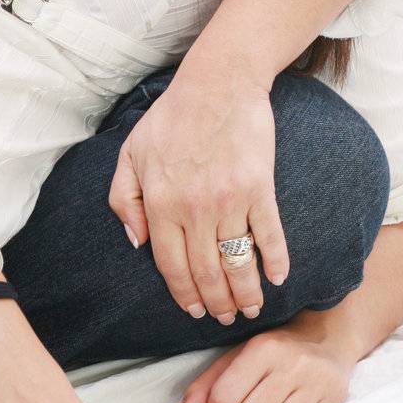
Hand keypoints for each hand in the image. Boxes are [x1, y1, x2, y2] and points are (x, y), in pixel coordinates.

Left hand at [108, 68, 288, 326]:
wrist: (218, 83)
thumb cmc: (172, 117)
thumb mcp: (130, 153)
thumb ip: (124, 199)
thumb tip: (136, 242)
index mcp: (160, 202)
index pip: (170, 265)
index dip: (183, 293)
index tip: (192, 310)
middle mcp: (194, 208)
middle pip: (205, 271)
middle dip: (215, 303)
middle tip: (224, 318)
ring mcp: (229, 200)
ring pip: (237, 262)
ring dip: (245, 293)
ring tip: (251, 308)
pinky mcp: (259, 188)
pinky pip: (270, 235)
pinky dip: (275, 261)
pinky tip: (277, 279)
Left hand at [170, 324, 353, 402]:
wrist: (326, 339)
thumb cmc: (272, 350)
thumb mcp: (236, 356)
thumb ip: (204, 386)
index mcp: (263, 348)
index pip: (224, 398)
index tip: (227, 398)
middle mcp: (292, 364)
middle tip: (251, 401)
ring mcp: (315, 384)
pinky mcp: (332, 401)